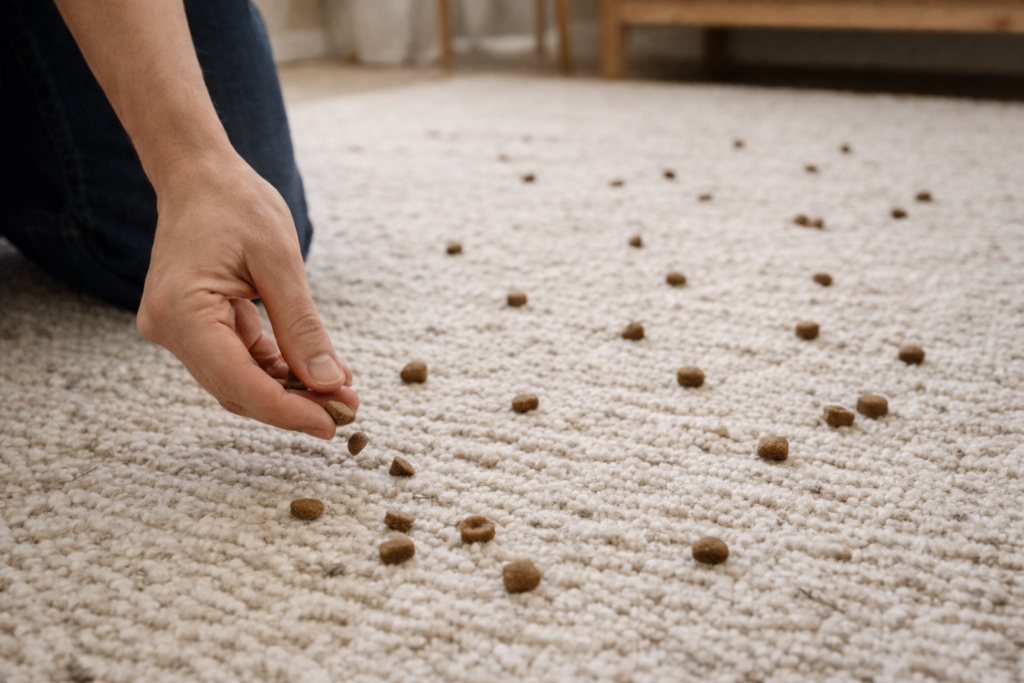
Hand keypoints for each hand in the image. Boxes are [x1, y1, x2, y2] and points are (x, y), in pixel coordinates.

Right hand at [136, 153, 357, 438]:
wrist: (199, 174)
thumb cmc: (237, 204)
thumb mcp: (280, 262)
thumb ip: (303, 327)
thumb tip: (330, 384)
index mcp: (182, 310)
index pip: (237, 381)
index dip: (287, 410)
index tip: (332, 425)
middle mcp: (168, 328)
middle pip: (236, 389)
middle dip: (294, 404)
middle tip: (347, 411)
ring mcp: (175, 330)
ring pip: (236, 381)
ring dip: (287, 392)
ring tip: (338, 394)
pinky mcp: (191, 327)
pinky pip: (234, 362)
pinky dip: (273, 371)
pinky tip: (312, 374)